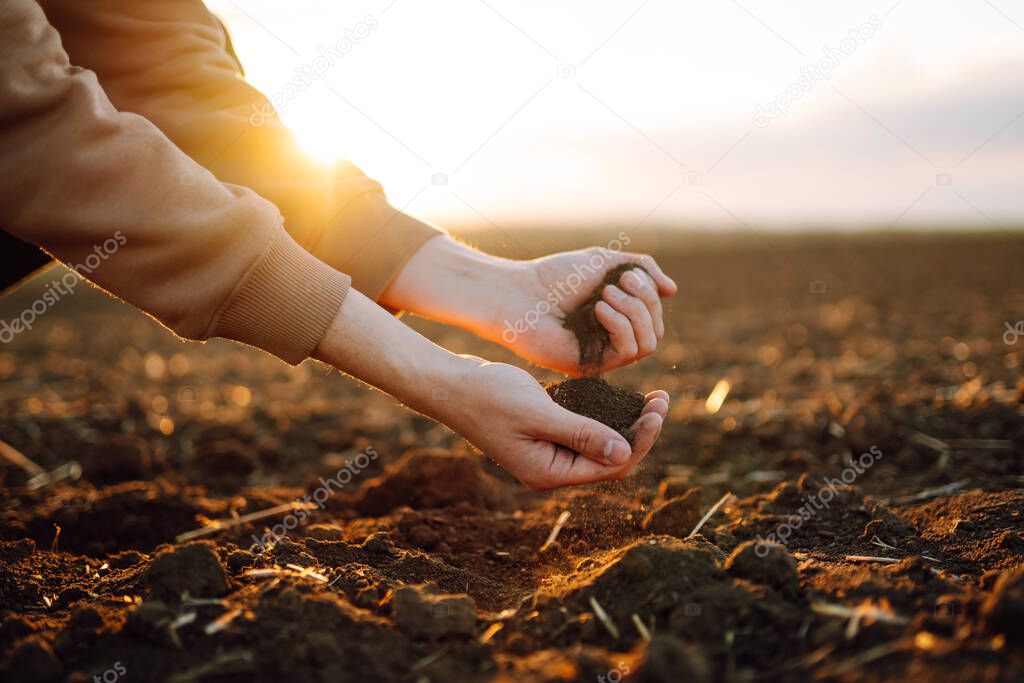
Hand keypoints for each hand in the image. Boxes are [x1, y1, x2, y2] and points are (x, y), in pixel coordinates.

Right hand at [314, 288, 669, 490]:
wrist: (449, 385)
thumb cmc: (488, 397)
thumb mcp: (538, 413)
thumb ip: (581, 433)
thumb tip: (625, 452)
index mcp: (550, 472)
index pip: (611, 466)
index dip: (640, 441)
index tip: (657, 410)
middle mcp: (551, 469)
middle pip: (610, 459)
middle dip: (640, 432)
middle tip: (662, 398)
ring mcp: (547, 453)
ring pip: (600, 444)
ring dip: (626, 423)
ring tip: (652, 397)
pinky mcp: (543, 434)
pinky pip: (584, 431)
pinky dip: (605, 416)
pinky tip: (621, 397)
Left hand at [493, 248, 676, 374]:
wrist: (519, 293)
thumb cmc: (556, 276)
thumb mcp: (605, 261)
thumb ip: (642, 269)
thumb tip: (672, 291)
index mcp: (617, 317)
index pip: (654, 314)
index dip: (650, 293)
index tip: (626, 274)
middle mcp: (612, 339)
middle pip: (656, 329)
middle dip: (645, 301)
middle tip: (619, 282)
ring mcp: (603, 354)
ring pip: (648, 343)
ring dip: (634, 312)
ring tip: (605, 295)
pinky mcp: (592, 366)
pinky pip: (628, 352)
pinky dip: (621, 326)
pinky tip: (599, 309)